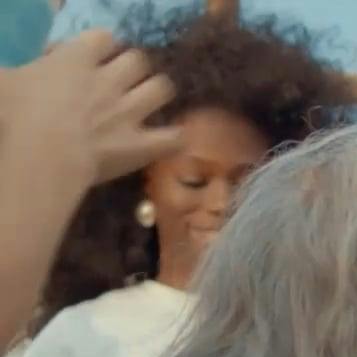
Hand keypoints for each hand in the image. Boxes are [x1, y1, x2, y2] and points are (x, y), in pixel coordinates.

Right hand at [2, 30, 180, 187]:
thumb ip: (9, 75)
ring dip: (157, 93)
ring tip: (148, 103)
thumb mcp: (2, 83)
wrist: (44, 153)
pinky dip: (175, 138)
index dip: (102, 47)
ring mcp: (130, 111)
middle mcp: (110, 79)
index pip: (103, 37)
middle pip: (139, 59)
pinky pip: (174, 137)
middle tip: (123, 82)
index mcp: (76, 59)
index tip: (91, 58)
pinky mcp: (143, 144)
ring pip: (162, 88)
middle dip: (134, 68)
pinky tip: (171, 139)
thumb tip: (8, 76)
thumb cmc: (15, 114)